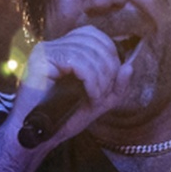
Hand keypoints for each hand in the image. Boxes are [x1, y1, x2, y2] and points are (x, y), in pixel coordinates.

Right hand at [10, 25, 134, 146]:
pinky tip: (89, 94)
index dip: (110, 56)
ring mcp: (46, 51)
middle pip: (94, 40)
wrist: (41, 136)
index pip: (94, 35)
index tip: (109, 84)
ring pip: (88, 52)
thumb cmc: (64, 118)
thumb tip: (129, 66)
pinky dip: (91, 80)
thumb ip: (116, 86)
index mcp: (65, 49)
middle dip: (108, 69)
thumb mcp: (98, 101)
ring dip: (100, 78)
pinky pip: (77, 61)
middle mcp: (54, 45)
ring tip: (94, 97)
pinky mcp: (41, 60)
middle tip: (102, 94)